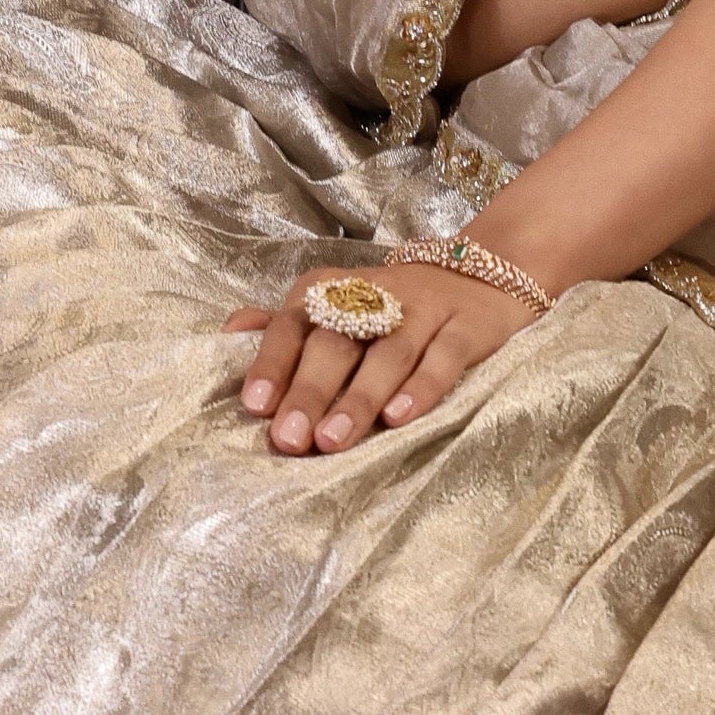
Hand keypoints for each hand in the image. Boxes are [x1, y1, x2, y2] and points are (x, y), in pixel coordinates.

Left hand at [226, 259, 546, 455]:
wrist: (484, 272)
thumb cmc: (393, 306)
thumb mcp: (340, 305)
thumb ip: (287, 324)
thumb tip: (230, 333)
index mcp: (334, 290)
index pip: (295, 322)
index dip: (273, 362)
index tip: (255, 406)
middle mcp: (377, 295)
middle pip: (337, 342)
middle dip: (310, 391)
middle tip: (289, 439)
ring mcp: (425, 310)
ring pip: (388, 353)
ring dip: (359, 397)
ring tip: (333, 441)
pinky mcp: (467, 327)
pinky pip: (444, 357)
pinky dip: (422, 386)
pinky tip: (399, 418)